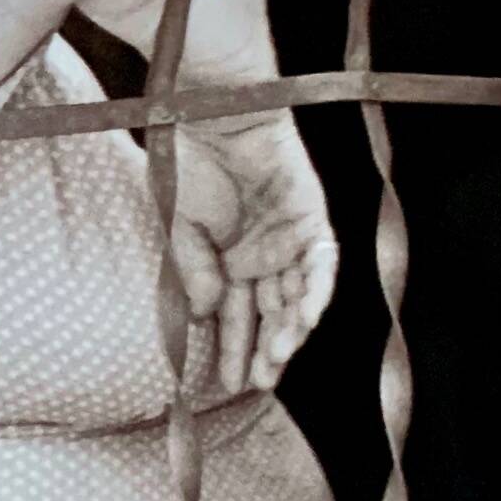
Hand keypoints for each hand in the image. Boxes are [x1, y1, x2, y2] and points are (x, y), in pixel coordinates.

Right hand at [165, 112, 337, 394]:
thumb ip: (196, 271)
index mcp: (229, 262)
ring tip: (278, 357)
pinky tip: (305, 319)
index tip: (224, 382)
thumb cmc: (191, 167)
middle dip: (266, 350)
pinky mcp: (311, 221)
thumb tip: (209, 314)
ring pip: (296, 297)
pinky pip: (320, 265)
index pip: (236, 317)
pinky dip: (314, 292)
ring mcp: (289, 241)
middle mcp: (262, 257)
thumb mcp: (181, 228)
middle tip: (259, 382)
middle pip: (270, 315)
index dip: (232, 349)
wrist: (216, 119)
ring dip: (290, 329)